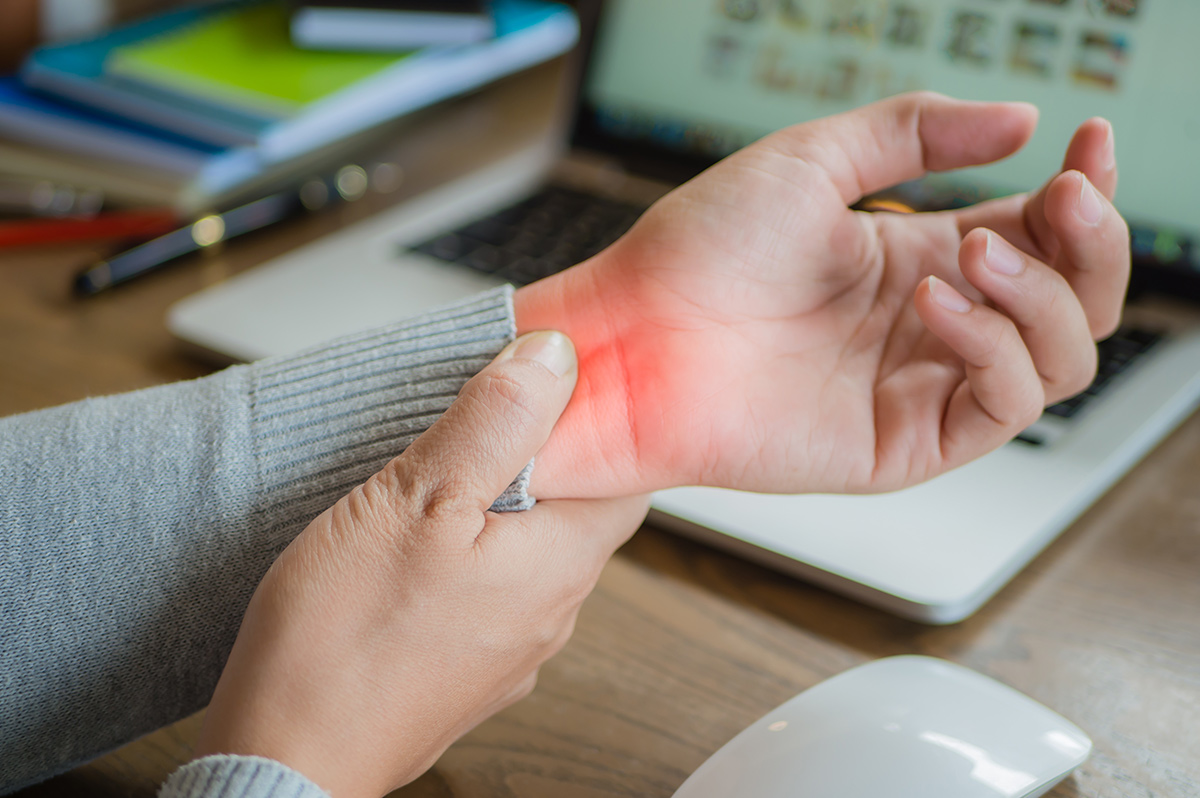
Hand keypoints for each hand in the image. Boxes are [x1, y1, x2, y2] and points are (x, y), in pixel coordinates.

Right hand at [193, 331, 649, 797]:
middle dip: (534, 463)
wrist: (284, 757)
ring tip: (430, 481)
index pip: (624, 476)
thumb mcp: (418, 500)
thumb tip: (554, 358)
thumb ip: (495, 424)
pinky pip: (485, 593)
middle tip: (475, 421)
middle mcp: (551, 613)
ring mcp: (509, 650)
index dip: (592, 423)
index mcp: (561, 564)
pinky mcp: (464, 671)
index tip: (547, 387)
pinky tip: (409, 550)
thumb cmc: (342, 643)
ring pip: (524, 552)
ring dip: (492, 511)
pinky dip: (463, 558)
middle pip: (572, 512)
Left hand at [516, 92, 1128, 497]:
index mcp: (914, 259)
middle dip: (1091, 246)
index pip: (1040, 235)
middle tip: (1064, 199)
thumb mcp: (812, 162)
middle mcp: (928, 326)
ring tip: (969, 252)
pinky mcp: (899, 443)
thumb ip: (915, 134)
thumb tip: (1021, 119)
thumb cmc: (697, 252)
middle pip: (1073, 302)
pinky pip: (1000, 407)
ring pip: (1058, 359)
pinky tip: (933, 302)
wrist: (633, 335)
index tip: (1089, 142)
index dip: (1080, 194)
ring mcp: (917, 387)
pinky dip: (993, 348)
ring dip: (1042, 295)